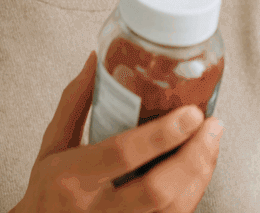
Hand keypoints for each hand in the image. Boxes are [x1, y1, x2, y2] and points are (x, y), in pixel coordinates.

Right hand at [13, 51, 225, 212]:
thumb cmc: (47, 192)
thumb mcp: (52, 146)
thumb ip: (75, 102)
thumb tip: (97, 61)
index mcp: (72, 178)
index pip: (122, 155)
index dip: (161, 135)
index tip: (189, 114)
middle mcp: (98, 209)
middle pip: (157, 190)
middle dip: (193, 157)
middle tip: (210, 126)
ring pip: (173, 209)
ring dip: (200, 174)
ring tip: (211, 141)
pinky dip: (193, 191)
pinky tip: (199, 168)